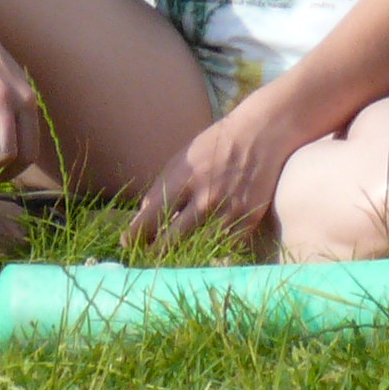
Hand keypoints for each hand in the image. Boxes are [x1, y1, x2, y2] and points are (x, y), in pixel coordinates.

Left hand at [130, 95, 304, 247]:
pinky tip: (206, 246)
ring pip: (197, 249)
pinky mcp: (248, 218)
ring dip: (184, 254)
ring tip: (175, 255)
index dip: (134, 236)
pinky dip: (213, 250)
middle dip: (155, 252)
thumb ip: (162, 189)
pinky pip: (224, 247)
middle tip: (148, 257)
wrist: (261, 133)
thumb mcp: (182, 160)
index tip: (127, 244)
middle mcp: (204, 197)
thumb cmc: (215, 145)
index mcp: (182, 180)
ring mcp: (228, 210)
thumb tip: (143, 221)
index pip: (149, 219)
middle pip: (170, 242)